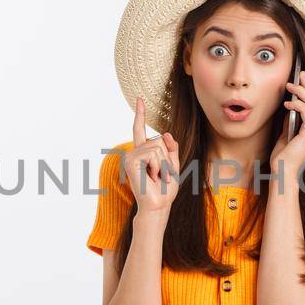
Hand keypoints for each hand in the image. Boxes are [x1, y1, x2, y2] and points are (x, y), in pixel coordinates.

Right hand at [122, 96, 181, 212]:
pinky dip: (158, 166)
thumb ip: (172, 149)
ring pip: (158, 147)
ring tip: (157, 178)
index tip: (139, 98)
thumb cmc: (165, 190)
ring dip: (163, 165)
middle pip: (159, 140)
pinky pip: (153, 154)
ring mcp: (131, 156)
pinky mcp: (131, 161)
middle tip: (161, 176)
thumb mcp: (174, 167)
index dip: (140, 114)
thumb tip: (166, 133)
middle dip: (167, 159)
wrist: (158, 205)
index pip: (140, 130)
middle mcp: (134, 152)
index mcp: (143, 152)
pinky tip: (152, 177)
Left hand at [269, 69, 304, 177]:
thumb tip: (290, 107)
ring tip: (289, 86)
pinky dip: (297, 103)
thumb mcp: (286, 133)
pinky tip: (287, 102)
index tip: (302, 79)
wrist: (283, 172)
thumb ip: (291, 121)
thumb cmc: (284, 157)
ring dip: (301, 91)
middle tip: (298, 75)